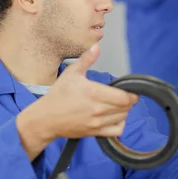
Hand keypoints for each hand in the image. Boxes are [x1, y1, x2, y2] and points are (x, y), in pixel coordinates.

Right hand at [17, 43, 138, 159]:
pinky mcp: (94, 132)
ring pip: (123, 117)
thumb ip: (87, 59)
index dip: (132, 94)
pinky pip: (116, 131)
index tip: (132, 90)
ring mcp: (96, 122)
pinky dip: (120, 124)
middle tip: (125, 96)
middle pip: (126, 107)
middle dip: (129, 101)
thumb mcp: (72, 73)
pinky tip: (115, 118)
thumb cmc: (59, 95)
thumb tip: (97, 46)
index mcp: (93, 92)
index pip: (124, 97)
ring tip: (119, 105)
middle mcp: (97, 109)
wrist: (46, 118)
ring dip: (125, 111)